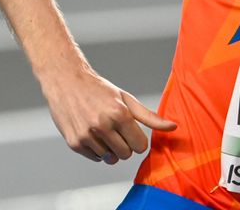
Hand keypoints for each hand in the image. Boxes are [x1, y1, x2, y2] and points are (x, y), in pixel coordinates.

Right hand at [41, 67, 175, 164]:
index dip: (137, 139)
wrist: (65, 81)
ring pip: (110, 158)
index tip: (130, 130)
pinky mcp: (75, 143)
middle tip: (114, 128)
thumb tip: (173, 127)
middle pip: (126, 154)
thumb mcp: (126, 99)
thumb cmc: (99, 89)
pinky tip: (90, 131)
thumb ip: (149, 117)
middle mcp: (103, 126)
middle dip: (124, 144)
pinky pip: (95, 158)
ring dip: (109, 147)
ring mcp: (87, 136)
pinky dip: (95, 149)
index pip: (140, 147)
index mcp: (119, 114)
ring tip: (100, 128)